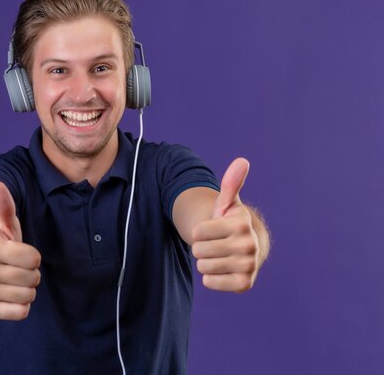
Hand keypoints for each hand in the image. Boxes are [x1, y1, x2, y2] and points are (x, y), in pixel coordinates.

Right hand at [0, 182, 41, 319]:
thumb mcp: (4, 225)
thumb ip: (5, 206)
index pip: (34, 258)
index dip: (31, 256)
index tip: (17, 253)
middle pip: (33, 278)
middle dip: (30, 273)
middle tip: (15, 268)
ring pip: (29, 296)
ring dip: (26, 289)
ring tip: (11, 281)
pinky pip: (21, 312)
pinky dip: (21, 306)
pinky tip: (9, 295)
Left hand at [191, 158, 259, 292]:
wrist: (247, 250)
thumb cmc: (230, 224)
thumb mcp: (227, 204)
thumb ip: (230, 183)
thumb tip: (242, 161)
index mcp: (241, 223)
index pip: (197, 231)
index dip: (199, 231)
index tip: (212, 229)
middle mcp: (248, 245)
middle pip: (198, 250)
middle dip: (201, 247)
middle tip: (215, 244)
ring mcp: (248, 266)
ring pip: (202, 266)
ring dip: (206, 262)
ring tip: (219, 256)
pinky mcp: (244, 284)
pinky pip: (209, 282)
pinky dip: (210, 278)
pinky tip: (222, 270)